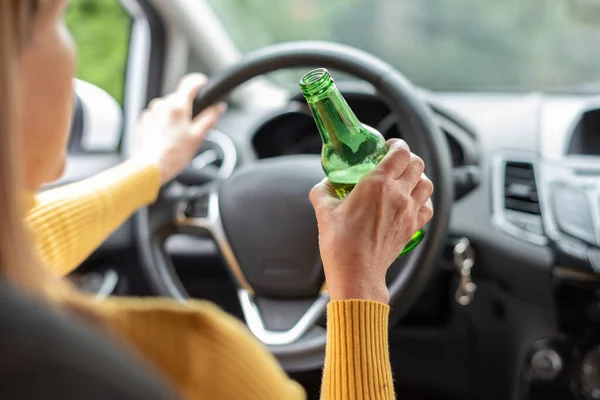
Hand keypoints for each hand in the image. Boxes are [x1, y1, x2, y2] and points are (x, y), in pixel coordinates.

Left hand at [131, 74, 226, 183]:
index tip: (203, 85)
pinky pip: (157, 117)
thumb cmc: (174, 154)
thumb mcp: (198, 136)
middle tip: (192, 127)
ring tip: (177, 137)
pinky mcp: (143, 121)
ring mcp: (150, 112)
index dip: (199, 82)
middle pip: (179, 98)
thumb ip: (210, 118)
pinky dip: (163, 124)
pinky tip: (166, 139)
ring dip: (174, 117)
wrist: (151, 167)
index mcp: (177, 105)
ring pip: (167, 108)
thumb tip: (219, 107)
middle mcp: (162, 104)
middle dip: (187, 108)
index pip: (190, 83)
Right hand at [310, 139, 433, 303]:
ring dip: (418, 177)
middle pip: (418, 164)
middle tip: (394, 162)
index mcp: (377, 184)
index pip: (401, 152)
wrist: (357, 273)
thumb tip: (324, 185)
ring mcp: (408, 212)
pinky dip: (423, 199)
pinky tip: (411, 201)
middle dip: (407, 158)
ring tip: (405, 180)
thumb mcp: (324, 211)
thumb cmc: (340, 243)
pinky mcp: (412, 228)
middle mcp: (398, 194)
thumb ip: (322, 192)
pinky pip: (428, 206)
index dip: (397, 145)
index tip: (388, 147)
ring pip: (427, 183)